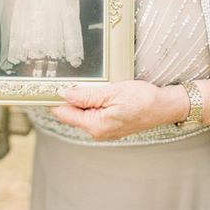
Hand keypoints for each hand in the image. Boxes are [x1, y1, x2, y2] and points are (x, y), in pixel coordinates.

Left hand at [53, 80, 189, 139]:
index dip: (53, 99)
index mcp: (95, 125)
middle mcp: (97, 131)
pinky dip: (90, 101)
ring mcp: (103, 129)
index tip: (45, 86)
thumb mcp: (112, 92)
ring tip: (86, 84)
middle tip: (67, 78)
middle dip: (68, 96)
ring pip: (81, 111)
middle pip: (71, 113)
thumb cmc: (143, 99)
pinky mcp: (109, 124)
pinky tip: (97, 91)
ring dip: (80, 98)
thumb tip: (65, 94)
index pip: (64, 113)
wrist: (165, 107)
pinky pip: (92, 112)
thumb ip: (86, 95)